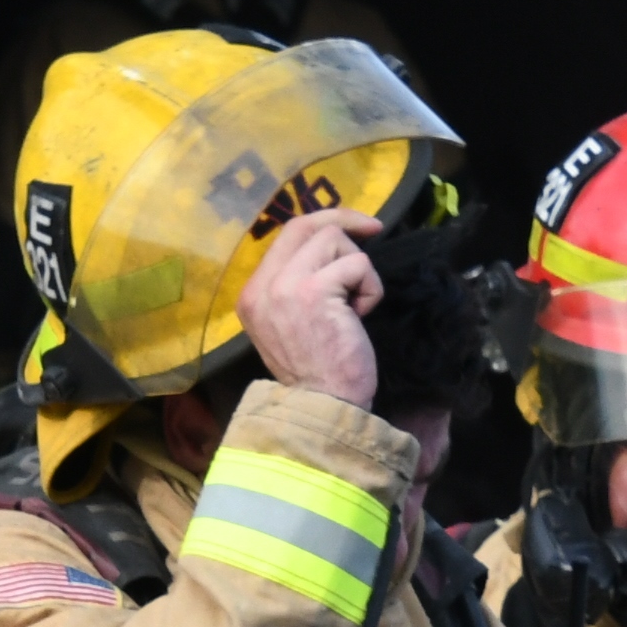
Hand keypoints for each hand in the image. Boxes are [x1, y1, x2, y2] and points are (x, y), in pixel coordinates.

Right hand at [235, 209, 382, 404]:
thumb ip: (296, 285)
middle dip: (343, 220)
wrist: (323, 407)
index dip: (321, 223)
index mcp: (252, 294)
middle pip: (303, 225)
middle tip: (374, 228)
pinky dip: (370, 288)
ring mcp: (285, 286)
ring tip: (355, 306)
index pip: (284, 237)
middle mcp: (262, 286)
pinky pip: (357, 264)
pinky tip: (360, 317)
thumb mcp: (291, 324)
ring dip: (357, 270)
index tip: (352, 228)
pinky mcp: (314, 290)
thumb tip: (329, 247)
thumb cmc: (317, 371)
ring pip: (333, 240)